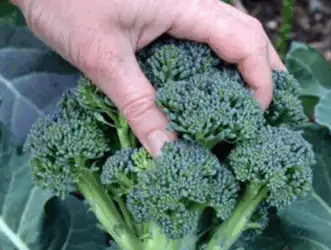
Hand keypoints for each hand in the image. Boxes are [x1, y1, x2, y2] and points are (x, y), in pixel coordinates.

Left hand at [13, 0, 285, 155]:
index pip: (246, 42)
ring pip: (228, 33)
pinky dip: (215, 63)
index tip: (255, 122)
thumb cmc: (65, 2)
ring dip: (242, 68)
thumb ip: (138, 105)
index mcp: (186, 4)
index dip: (260, 83)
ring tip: (246, 109)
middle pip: (247, 34)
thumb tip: (166, 153)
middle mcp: (191, 1)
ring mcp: (178, 4)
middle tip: (265, 118)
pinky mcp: (161, 11)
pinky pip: (202, 36)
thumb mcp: (102, 58)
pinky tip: (206, 92)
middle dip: (264, 74)